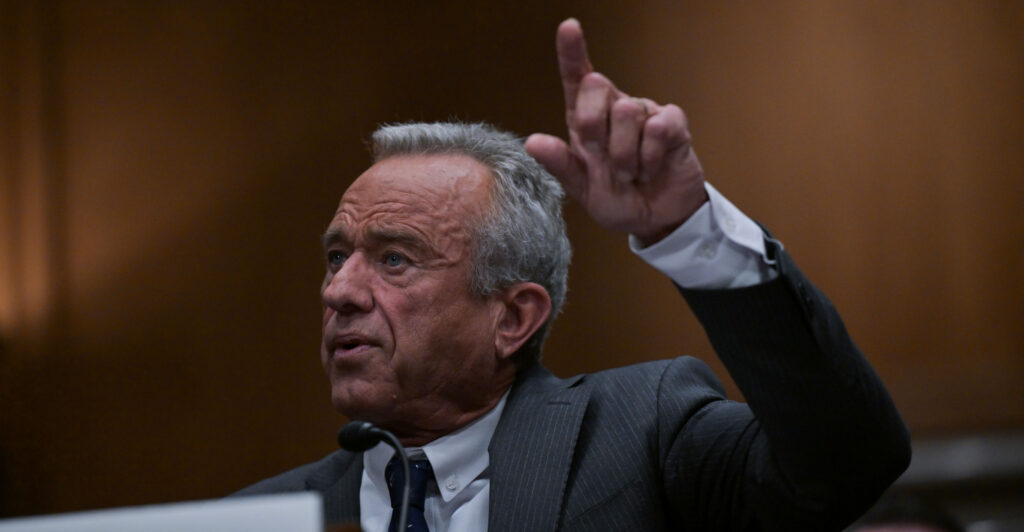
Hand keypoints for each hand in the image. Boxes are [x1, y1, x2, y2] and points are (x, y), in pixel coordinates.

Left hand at [525, 18, 707, 245]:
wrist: (656, 220)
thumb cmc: (617, 200)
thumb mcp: (582, 190)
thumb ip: (559, 165)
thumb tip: (531, 141)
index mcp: (585, 120)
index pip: (577, 79)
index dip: (572, 52)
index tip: (569, 27)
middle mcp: (614, 109)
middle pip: (597, 85)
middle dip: (594, 126)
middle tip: (602, 158)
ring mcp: (645, 113)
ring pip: (628, 111)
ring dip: (625, 155)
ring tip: (631, 173)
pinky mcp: (673, 124)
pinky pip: (659, 127)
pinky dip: (650, 157)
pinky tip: (651, 169)